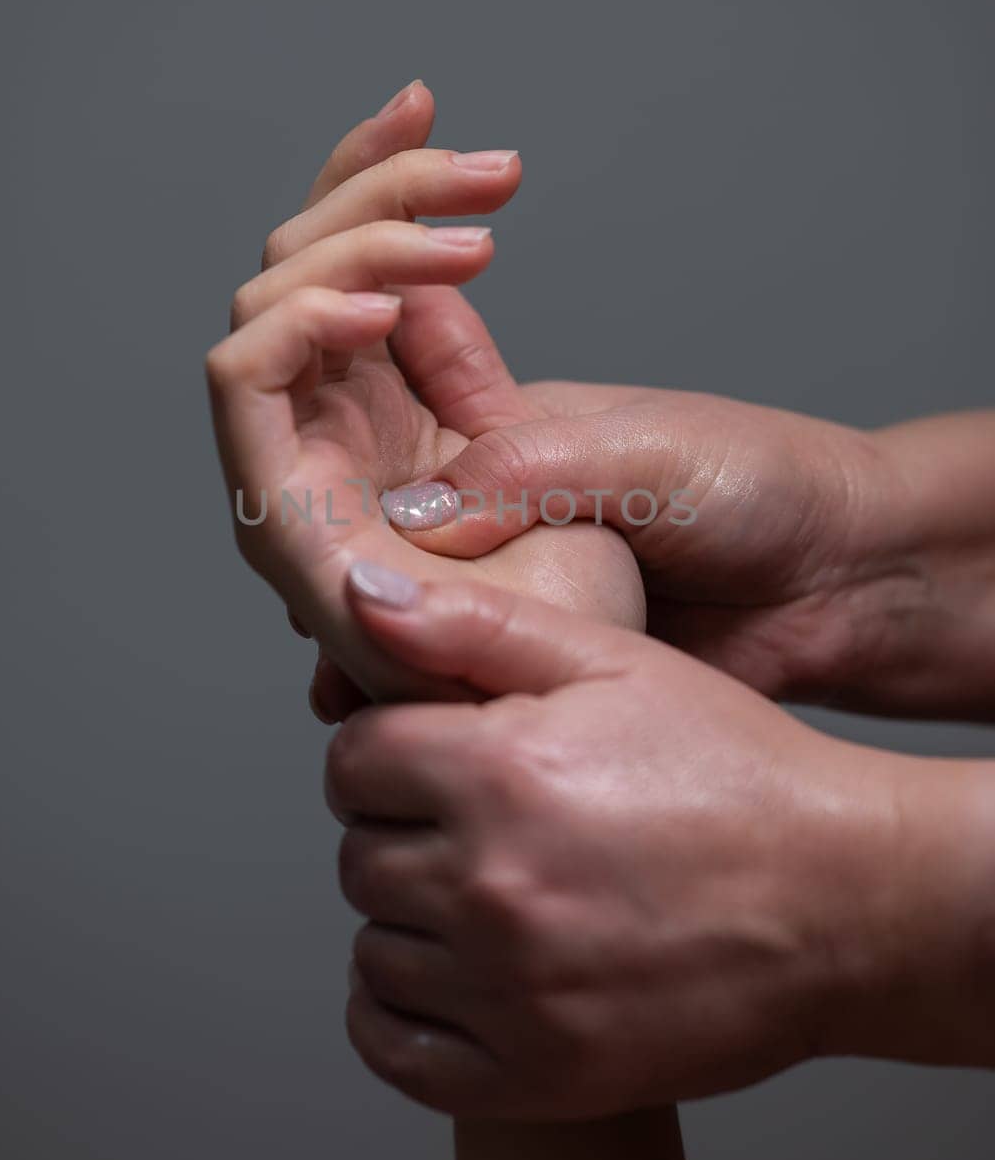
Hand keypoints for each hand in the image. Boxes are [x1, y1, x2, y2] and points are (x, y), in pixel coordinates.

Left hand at [206, 83, 643, 702]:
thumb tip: (410, 500)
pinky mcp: (463, 402)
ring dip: (397, 200)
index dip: (287, 330)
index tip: (387, 306)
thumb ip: (512, 506)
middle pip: (282, 316)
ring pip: (340, 285)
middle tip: (477, 199)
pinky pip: (408, 297)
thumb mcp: (602, 559)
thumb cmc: (698, 605)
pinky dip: (415, 212)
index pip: (245, 403)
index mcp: (357, 547)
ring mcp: (407, 436)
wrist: (804, 567)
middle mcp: (363, 486)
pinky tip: (444, 145)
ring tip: (491, 168)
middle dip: (358, 234)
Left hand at [326, 563, 994, 1116]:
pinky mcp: (536, 1074)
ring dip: (407, 919)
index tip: (432, 759)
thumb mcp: (617, 662)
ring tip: (481, 894)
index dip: (387, 751)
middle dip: (400, 830)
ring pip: (373, 948)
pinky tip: (446, 975)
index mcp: (501, 773)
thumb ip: (473, 624)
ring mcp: (511, 992)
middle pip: (357, 854)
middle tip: (471, 823)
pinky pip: (394, 1050)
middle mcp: (491, 887)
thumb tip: (360, 589)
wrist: (844, 903)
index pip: (351, 761)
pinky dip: (396, 1014)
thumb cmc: (739, 772)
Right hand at [375, 379, 936, 711]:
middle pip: (384, 549)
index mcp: (503, 439)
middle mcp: (497, 520)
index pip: (386, 452)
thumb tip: (412, 519)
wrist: (854, 577)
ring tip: (350, 689)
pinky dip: (431, 701)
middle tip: (320, 627)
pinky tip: (412, 720)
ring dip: (378, 650)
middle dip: (344, 585)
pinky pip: (471, 685)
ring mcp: (522, 596)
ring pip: (417, 625)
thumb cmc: (764, 483)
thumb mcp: (639, 453)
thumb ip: (524, 471)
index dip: (339, 487)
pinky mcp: (549, 667)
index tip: (305, 531)